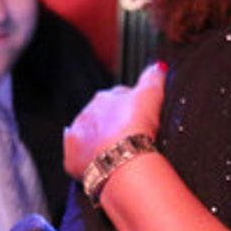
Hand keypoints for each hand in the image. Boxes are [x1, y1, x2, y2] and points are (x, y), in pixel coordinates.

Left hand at [64, 63, 165, 178]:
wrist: (123, 160)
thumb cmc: (136, 127)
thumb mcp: (151, 96)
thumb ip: (153, 78)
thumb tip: (158, 66)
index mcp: (103, 98)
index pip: (116, 98)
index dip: (131, 108)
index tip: (141, 118)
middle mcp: (85, 116)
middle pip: (101, 119)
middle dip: (113, 126)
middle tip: (131, 137)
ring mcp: (77, 139)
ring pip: (88, 138)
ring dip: (100, 143)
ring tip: (117, 153)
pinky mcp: (72, 160)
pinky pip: (79, 160)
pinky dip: (89, 162)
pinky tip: (102, 164)